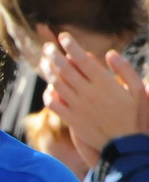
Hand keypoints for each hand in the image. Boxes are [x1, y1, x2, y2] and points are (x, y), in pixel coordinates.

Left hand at [40, 29, 148, 163]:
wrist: (125, 145)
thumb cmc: (134, 115)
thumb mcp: (138, 90)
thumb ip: (125, 70)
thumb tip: (110, 53)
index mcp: (104, 84)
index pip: (83, 60)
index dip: (71, 46)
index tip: (64, 36)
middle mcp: (88, 94)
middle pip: (65, 70)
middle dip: (55, 55)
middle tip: (49, 47)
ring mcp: (77, 107)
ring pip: (57, 85)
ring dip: (48, 71)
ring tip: (44, 61)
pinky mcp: (71, 120)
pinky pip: (54, 104)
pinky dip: (48, 94)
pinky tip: (47, 87)